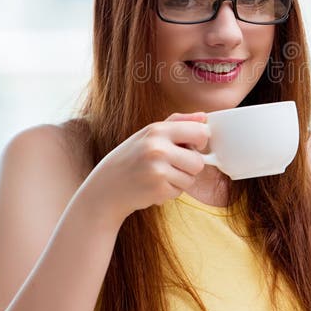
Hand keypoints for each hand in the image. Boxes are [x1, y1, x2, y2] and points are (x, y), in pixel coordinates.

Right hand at [79, 112, 209, 226]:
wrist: (106, 187)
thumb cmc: (132, 157)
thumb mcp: (149, 133)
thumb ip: (178, 122)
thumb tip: (204, 118)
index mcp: (157, 130)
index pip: (200, 132)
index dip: (201, 141)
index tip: (192, 146)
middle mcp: (157, 149)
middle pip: (198, 161)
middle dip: (189, 167)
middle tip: (171, 165)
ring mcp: (157, 170)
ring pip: (191, 179)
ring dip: (180, 180)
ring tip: (160, 175)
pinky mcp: (158, 190)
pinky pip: (180, 192)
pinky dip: (170, 191)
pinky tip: (153, 186)